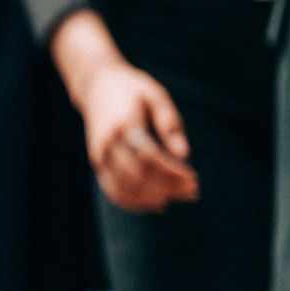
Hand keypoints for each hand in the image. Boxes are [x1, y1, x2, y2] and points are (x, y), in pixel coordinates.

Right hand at [73, 61, 197, 212]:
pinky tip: (156, 204)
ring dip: (152, 198)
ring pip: (124, 188)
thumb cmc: (132, 89)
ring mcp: (99, 156)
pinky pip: (113, 191)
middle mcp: (107, 144)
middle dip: (167, 187)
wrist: (96, 87)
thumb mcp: (156, 96)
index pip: (148, 157)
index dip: (171, 172)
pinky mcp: (97, 164)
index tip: (193, 178)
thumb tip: (184, 155)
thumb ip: (170, 124)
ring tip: (178, 199)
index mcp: (123, 124)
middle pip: (137, 175)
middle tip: (193, 192)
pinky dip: (134, 202)